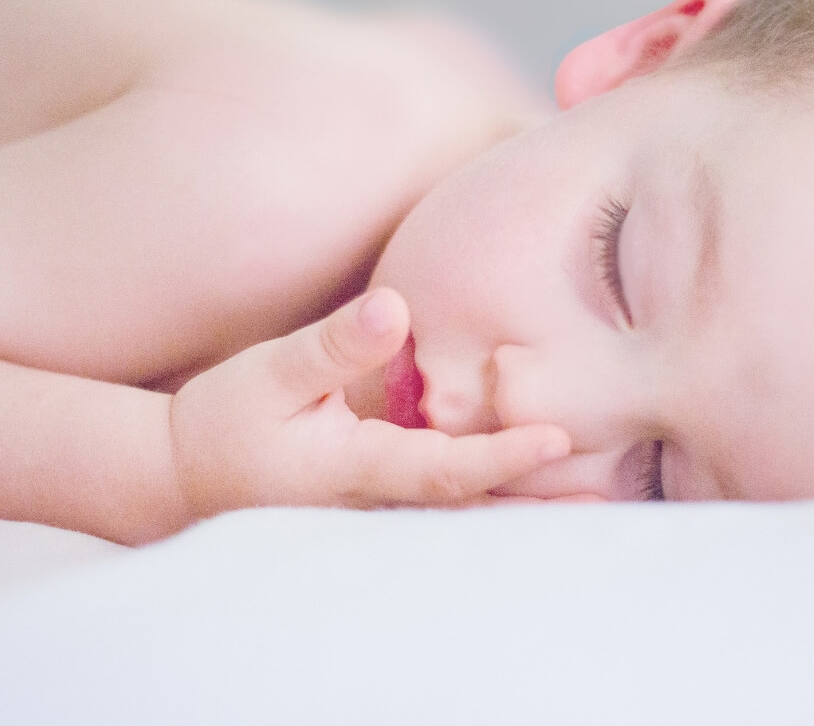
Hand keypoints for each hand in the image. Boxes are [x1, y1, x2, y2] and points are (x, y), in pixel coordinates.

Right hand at [168, 288, 570, 519]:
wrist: (191, 475)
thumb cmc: (229, 422)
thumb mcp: (270, 375)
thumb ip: (332, 347)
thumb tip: (393, 309)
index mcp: (355, 469)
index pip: (443, 470)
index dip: (501, 458)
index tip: (557, 440)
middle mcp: (377, 500)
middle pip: (471, 508)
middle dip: (537, 503)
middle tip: (611, 495)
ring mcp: (379, 509)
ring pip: (465, 514)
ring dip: (526, 508)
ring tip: (596, 498)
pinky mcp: (378, 499)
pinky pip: (446, 503)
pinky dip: (493, 497)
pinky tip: (534, 487)